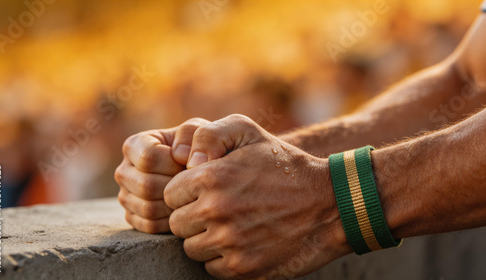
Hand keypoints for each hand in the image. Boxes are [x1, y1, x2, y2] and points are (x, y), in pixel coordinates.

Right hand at [115, 118, 209, 232]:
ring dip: (175, 204)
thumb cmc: (201, 148)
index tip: (188, 164)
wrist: (203, 173)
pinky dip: (172, 220)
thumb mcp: (201, 131)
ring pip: (147, 208)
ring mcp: (125, 196)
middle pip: (146, 186)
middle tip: (193, 183)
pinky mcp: (133, 218)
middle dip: (176, 186)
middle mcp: (124, 171)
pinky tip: (184, 208)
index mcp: (134, 145)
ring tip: (190, 194)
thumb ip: (193, 133)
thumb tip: (180, 156)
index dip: (174, 164)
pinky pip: (150, 225)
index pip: (148, 158)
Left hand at [164, 114, 350, 278]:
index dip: (186, 193)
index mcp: (211, 176)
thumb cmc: (284, 165)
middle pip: (176, 224)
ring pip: (191, 248)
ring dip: (206, 239)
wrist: (329, 203)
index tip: (205, 191)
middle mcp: (216, 210)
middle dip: (193, 216)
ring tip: (232, 225)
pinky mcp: (244, 268)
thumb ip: (206, 135)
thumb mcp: (248, 131)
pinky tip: (243, 242)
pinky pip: (212, 268)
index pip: (169, 195)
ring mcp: (230, 242)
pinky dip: (223, 258)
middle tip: (219, 209)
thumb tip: (182, 161)